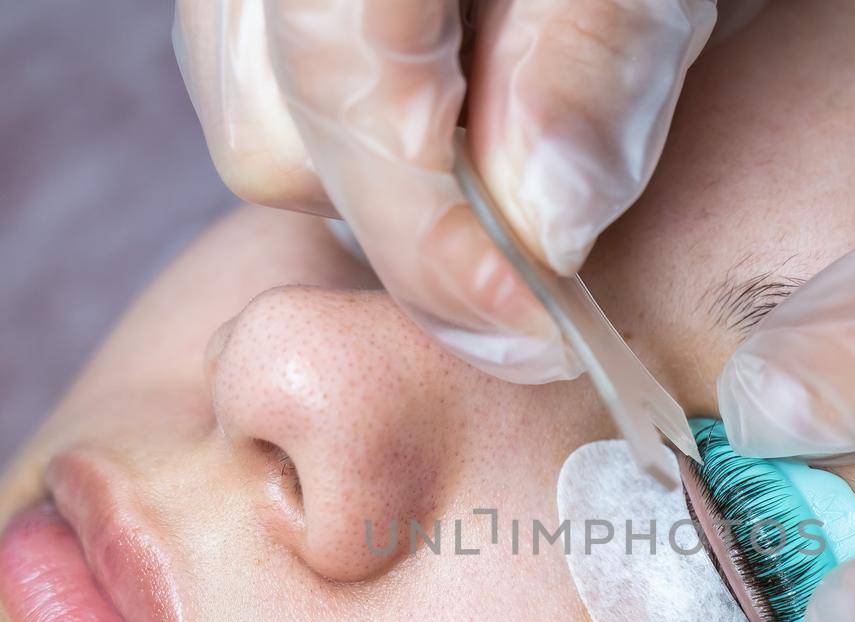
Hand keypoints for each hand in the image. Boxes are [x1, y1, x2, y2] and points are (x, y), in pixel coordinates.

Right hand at [173, 0, 726, 382]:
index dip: (435, 248)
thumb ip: (597, 55)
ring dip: (379, 178)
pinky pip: (266, 80)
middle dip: (406, 218)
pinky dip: (364, 127)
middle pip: (273, 129)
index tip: (530, 332)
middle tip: (534, 255)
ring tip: (503, 162)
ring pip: (256, 117)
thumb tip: (541, 225)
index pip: (346, 91)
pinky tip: (458, 114)